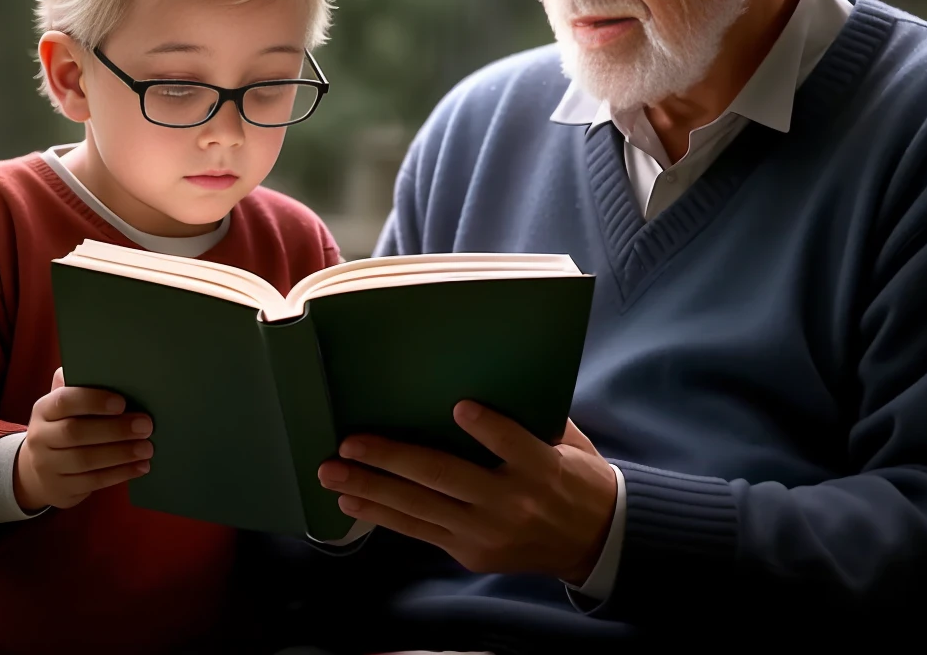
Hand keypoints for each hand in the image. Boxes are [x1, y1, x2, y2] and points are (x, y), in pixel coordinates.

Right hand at [14, 366, 153, 511]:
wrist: (38, 470)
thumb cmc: (63, 425)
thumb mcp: (65, 406)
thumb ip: (82, 386)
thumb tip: (115, 370)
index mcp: (43, 409)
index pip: (64, 401)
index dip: (93, 401)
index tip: (122, 402)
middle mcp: (40, 438)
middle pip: (76, 433)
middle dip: (115, 429)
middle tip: (146, 425)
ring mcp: (47, 467)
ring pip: (86, 460)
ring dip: (121, 454)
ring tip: (147, 448)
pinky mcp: (60, 490)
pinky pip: (93, 482)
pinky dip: (120, 474)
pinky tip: (141, 467)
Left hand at [317, 405, 615, 584]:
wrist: (594, 542)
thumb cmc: (574, 474)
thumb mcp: (566, 440)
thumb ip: (531, 416)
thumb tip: (487, 373)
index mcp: (543, 468)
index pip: (515, 444)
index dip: (489, 428)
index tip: (459, 406)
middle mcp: (512, 502)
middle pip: (447, 477)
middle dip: (392, 459)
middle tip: (350, 442)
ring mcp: (488, 532)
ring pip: (421, 508)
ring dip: (371, 489)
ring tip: (333, 474)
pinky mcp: (471, 553)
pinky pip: (420, 531)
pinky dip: (383, 515)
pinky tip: (353, 501)